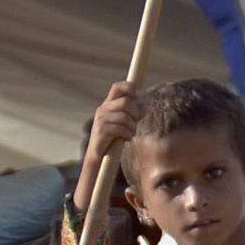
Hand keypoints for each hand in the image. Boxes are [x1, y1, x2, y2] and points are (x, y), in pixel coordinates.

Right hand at [78, 82, 140, 213]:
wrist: (99, 157)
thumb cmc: (114, 139)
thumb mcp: (123, 123)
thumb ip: (133, 113)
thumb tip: (145, 106)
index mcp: (108, 104)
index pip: (118, 87)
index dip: (129, 87)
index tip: (137, 96)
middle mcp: (103, 109)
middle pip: (127, 102)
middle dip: (136, 113)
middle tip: (136, 122)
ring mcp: (101, 120)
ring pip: (126, 117)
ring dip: (133, 127)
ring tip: (130, 133)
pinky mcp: (101, 132)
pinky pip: (121, 129)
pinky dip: (128, 134)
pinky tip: (126, 139)